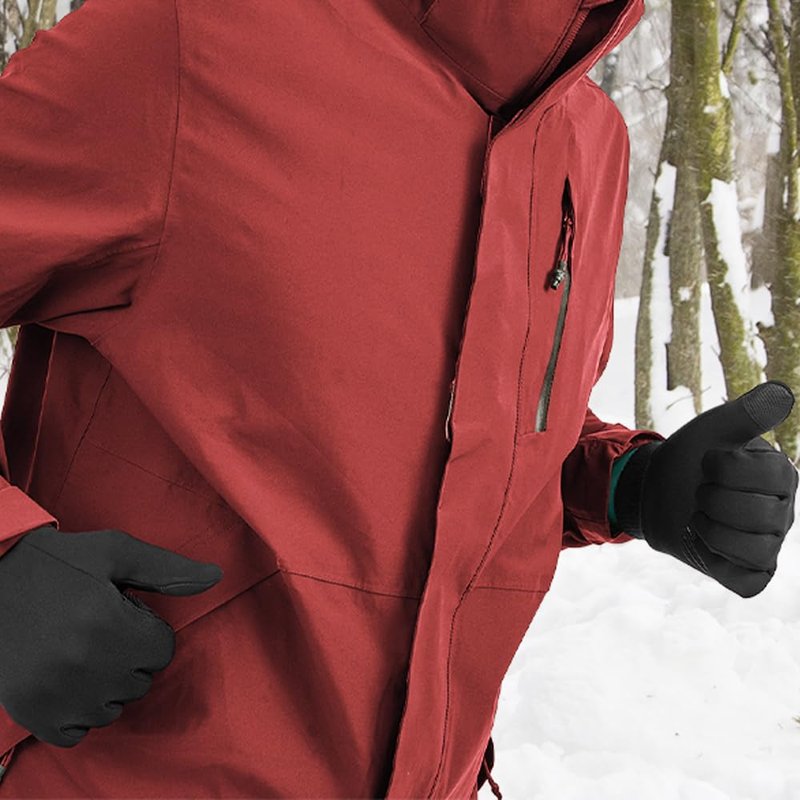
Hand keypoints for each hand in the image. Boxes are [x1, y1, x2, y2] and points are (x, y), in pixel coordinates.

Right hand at [0, 524, 222, 745]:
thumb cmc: (59, 564)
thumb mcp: (116, 552)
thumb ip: (168, 569)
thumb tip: (217, 577)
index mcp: (107, 622)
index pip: (162, 650)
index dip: (147, 629)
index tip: (123, 614)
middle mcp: (82, 664)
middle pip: (141, 680)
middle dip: (129, 656)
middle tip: (98, 630)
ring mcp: (54, 694)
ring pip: (113, 708)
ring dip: (106, 685)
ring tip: (80, 651)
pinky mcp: (32, 713)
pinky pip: (78, 731)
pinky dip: (78, 711)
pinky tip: (66, 679)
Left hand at [614, 381, 797, 597]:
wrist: (655, 491)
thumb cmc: (690, 457)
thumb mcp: (713, 429)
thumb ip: (747, 412)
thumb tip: (782, 392)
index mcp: (782, 475)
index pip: (771, 476)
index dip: (726, 467)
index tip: (706, 462)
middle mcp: (783, 512)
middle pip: (762, 516)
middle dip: (714, 499)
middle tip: (700, 492)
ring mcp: (768, 545)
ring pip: (756, 551)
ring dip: (712, 530)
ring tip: (699, 516)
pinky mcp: (749, 574)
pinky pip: (746, 582)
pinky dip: (718, 563)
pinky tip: (704, 544)